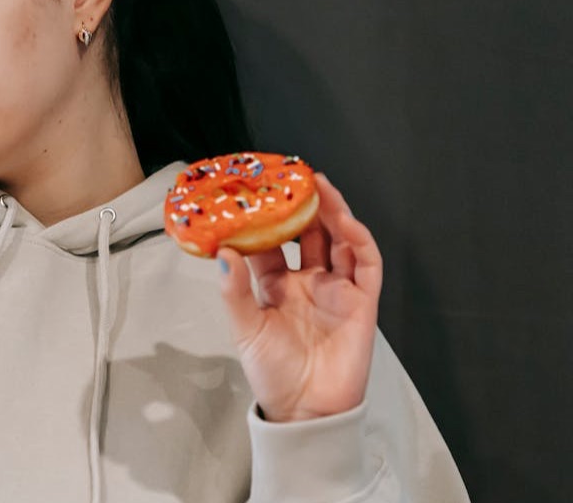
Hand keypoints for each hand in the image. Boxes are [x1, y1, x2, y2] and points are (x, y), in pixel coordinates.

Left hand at [215, 174, 381, 421]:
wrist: (306, 411)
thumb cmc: (273, 372)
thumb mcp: (245, 328)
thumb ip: (233, 291)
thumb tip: (222, 252)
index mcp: (277, 286)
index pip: (271, 243)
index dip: (265, 218)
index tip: (254, 193)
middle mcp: (308, 282)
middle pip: (309, 234)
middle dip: (303, 206)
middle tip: (292, 177)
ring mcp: (337, 290)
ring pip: (339, 241)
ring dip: (332, 213)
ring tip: (319, 187)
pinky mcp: (362, 302)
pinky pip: (367, 265)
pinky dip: (359, 240)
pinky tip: (346, 222)